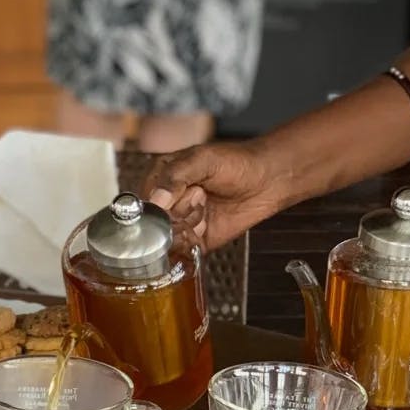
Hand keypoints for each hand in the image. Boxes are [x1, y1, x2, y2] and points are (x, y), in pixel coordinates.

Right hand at [142, 140, 288, 251]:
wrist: (267, 180)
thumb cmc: (236, 162)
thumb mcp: (202, 159)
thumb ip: (176, 176)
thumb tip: (157, 200)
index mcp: (160, 179)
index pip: (143, 202)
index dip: (159, 204)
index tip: (180, 193)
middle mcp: (166, 203)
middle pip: (155, 222)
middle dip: (179, 211)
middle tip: (200, 195)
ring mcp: (179, 222)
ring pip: (168, 238)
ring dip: (190, 224)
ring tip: (205, 207)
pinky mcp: (193, 240)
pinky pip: (183, 250)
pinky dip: (194, 240)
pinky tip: (206, 224)